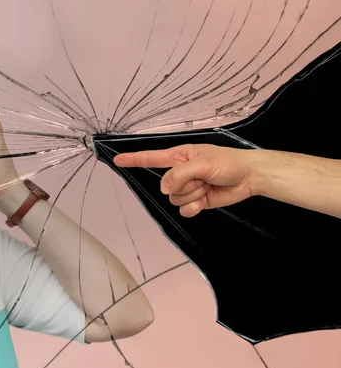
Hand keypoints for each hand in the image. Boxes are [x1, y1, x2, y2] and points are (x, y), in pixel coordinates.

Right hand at [114, 144, 257, 216]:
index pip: (151, 158)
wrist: (249, 177)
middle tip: (201, 178)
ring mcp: (188, 187)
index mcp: (179, 156)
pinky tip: (205, 200)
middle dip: (183, 185)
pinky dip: (194, 207)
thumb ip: (179, 174)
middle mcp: (180, 172)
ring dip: (192, 196)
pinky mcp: (196, 201)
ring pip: (174, 199)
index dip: (133, 159)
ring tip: (206, 187)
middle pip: (165, 186)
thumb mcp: (201, 163)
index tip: (118, 160)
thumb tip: (164, 188)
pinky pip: (184, 210)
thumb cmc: (228, 162)